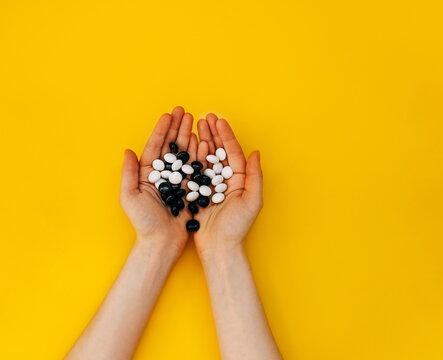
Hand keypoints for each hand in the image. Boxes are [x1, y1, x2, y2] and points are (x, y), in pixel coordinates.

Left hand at [120, 106, 196, 255]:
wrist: (162, 242)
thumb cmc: (143, 223)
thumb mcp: (130, 197)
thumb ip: (129, 174)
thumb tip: (128, 151)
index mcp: (147, 174)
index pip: (154, 147)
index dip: (161, 130)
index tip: (168, 115)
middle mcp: (162, 175)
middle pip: (170, 146)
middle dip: (176, 127)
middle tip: (183, 111)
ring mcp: (177, 180)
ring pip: (184, 153)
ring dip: (188, 135)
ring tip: (194, 120)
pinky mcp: (190, 188)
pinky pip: (195, 167)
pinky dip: (199, 153)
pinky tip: (203, 140)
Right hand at [193, 113, 262, 257]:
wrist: (218, 247)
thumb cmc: (237, 227)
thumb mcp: (252, 201)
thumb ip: (255, 176)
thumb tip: (256, 153)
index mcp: (240, 179)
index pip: (233, 152)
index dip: (226, 135)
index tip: (218, 120)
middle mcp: (226, 179)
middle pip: (219, 151)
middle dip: (212, 133)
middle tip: (204, 117)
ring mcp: (211, 184)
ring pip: (206, 157)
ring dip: (201, 140)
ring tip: (195, 124)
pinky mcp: (197, 192)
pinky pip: (195, 170)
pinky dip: (191, 156)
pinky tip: (187, 144)